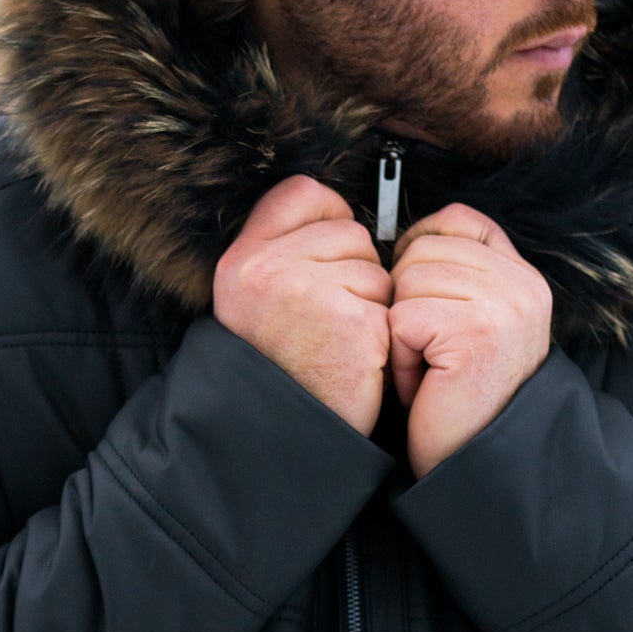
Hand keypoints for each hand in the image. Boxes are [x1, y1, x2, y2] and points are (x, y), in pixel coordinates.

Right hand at [213, 175, 391, 433]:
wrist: (282, 438)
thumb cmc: (281, 370)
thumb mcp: (257, 300)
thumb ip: (284, 250)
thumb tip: (337, 212)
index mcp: (242, 260)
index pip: (302, 193)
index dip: (328, 219)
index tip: (327, 258)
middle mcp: (267, 270)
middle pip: (349, 232)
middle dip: (354, 271)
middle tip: (329, 320)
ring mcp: (307, 293)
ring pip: (376, 268)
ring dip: (372, 304)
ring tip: (341, 341)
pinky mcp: (351, 322)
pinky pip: (391, 303)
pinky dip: (385, 333)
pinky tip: (359, 358)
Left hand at [388, 204, 551, 477]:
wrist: (481, 464)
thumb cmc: (462, 398)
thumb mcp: (474, 323)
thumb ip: (459, 276)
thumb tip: (406, 238)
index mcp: (523, 277)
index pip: (461, 220)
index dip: (423, 245)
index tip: (417, 290)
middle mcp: (522, 285)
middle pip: (424, 249)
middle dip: (407, 299)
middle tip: (430, 351)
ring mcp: (504, 306)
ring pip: (408, 281)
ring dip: (402, 331)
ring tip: (430, 369)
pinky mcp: (475, 332)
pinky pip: (402, 318)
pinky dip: (401, 358)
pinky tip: (426, 384)